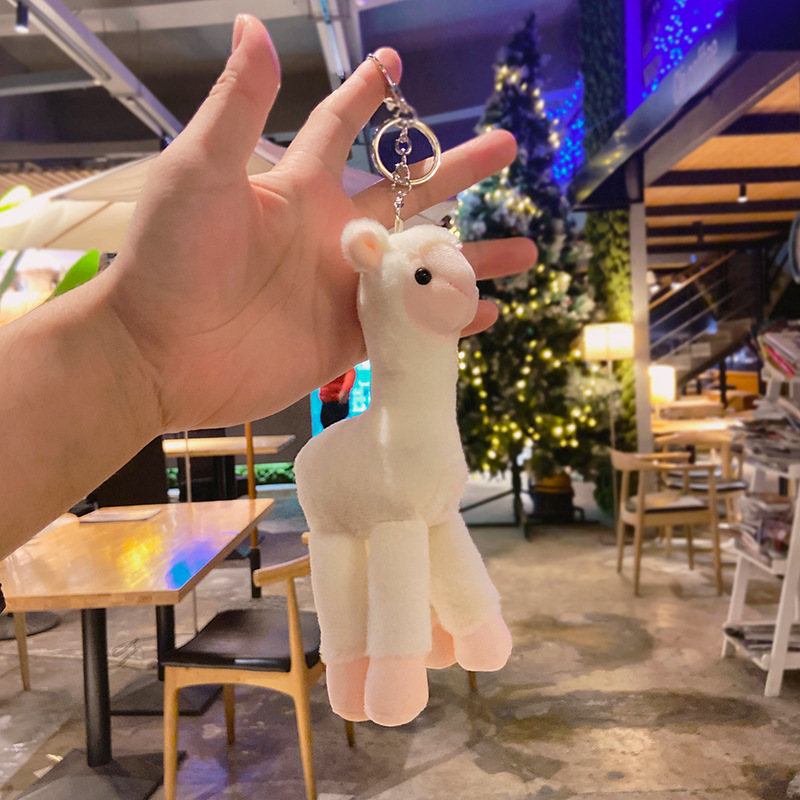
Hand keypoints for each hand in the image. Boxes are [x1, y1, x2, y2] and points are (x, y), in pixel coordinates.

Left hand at [104, 15, 536, 431]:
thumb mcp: (200, 173)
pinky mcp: (349, 338)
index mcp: (301, 190)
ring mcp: (344, 289)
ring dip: (474, 258)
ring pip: (424, 267)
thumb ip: (238, 108)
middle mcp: (332, 235)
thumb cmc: (172, 259)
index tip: (391, 63)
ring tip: (526, 251)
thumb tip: (251, 26)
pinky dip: (448, 322)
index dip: (365, 96)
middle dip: (458, 170)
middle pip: (410, 196)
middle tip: (506, 149)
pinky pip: (411, 326)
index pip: (340, 131)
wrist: (161, 353)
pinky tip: (485, 315)